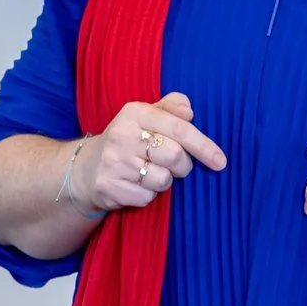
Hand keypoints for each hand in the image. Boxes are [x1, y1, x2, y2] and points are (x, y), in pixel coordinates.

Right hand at [71, 93, 228, 213]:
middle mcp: (121, 135)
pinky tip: (135, 185)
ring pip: (162, 180)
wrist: (86, 168)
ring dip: (164, 181)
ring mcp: (113, 162)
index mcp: (135, 112)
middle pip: (175, 156)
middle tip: (174, 165)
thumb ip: (170, 108)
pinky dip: (147, 195)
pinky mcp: (108, 186)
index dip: (203, 146)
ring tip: (149, 173)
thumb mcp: (146, 117)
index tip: (220, 161)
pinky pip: (147, 197)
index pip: (178, 128)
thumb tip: (189, 110)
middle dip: (182, 166)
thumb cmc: (128, 140)